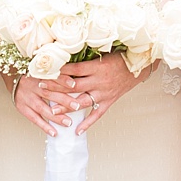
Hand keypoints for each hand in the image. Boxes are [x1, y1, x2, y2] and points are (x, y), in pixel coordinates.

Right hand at [7, 72, 76, 136]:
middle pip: (48, 93)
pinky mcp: (22, 107)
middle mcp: (32, 85)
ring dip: (55, 117)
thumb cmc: (33, 75)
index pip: (51, 76)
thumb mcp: (43, 70)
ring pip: (42, 108)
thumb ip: (56, 74)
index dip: (62, 80)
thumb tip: (75, 79)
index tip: (73, 84)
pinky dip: (44, 126)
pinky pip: (34, 118)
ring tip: (68, 123)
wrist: (13, 78)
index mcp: (38, 74)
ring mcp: (26, 97)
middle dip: (63, 100)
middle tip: (76, 106)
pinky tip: (54, 132)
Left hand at [35, 54, 151, 133]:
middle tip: (41, 88)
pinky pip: (97, 114)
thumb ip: (87, 54)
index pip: (74, 69)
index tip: (45, 70)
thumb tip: (67, 51)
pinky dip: (87, 123)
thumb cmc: (120, 56)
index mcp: (97, 66)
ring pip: (82, 101)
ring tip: (52, 111)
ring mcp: (104, 93)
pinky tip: (77, 130)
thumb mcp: (104, 52)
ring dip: (67, 106)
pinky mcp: (109, 101)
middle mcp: (99, 81)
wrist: (139, 66)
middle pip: (74, 86)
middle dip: (56, 87)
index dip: (59, 70)